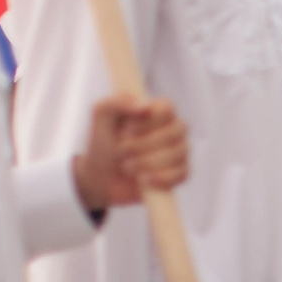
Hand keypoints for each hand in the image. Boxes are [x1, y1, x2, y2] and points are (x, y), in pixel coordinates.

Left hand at [73, 94, 187, 212]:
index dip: (147, 121)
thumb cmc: (103, 142)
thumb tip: (144, 107)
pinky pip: (181, 174)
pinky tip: (143, 179)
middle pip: (172, 133)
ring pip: (176, 154)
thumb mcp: (101, 116)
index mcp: (158, 110)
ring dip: (146, 163)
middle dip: (141, 146)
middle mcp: (174, 128)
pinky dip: (160, 178)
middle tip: (121, 151)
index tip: (128, 130)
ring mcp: (180, 151)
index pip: (167, 108)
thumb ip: (118, 103)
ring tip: (127, 166)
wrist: (100, 176)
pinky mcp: (180, 173)